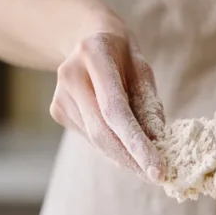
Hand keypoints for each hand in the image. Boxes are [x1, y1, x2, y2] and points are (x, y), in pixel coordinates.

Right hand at [49, 8, 166, 182]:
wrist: (86, 38)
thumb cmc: (121, 54)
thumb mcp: (142, 68)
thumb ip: (148, 103)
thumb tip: (157, 142)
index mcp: (94, 55)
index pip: (115, 110)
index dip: (136, 144)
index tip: (157, 170)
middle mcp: (71, 74)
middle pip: (102, 131)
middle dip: (131, 159)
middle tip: (156, 177)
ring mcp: (60, 94)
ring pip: (95, 139)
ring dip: (123, 155)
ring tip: (145, 161)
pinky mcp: (57, 110)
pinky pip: (89, 136)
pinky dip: (111, 145)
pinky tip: (123, 141)